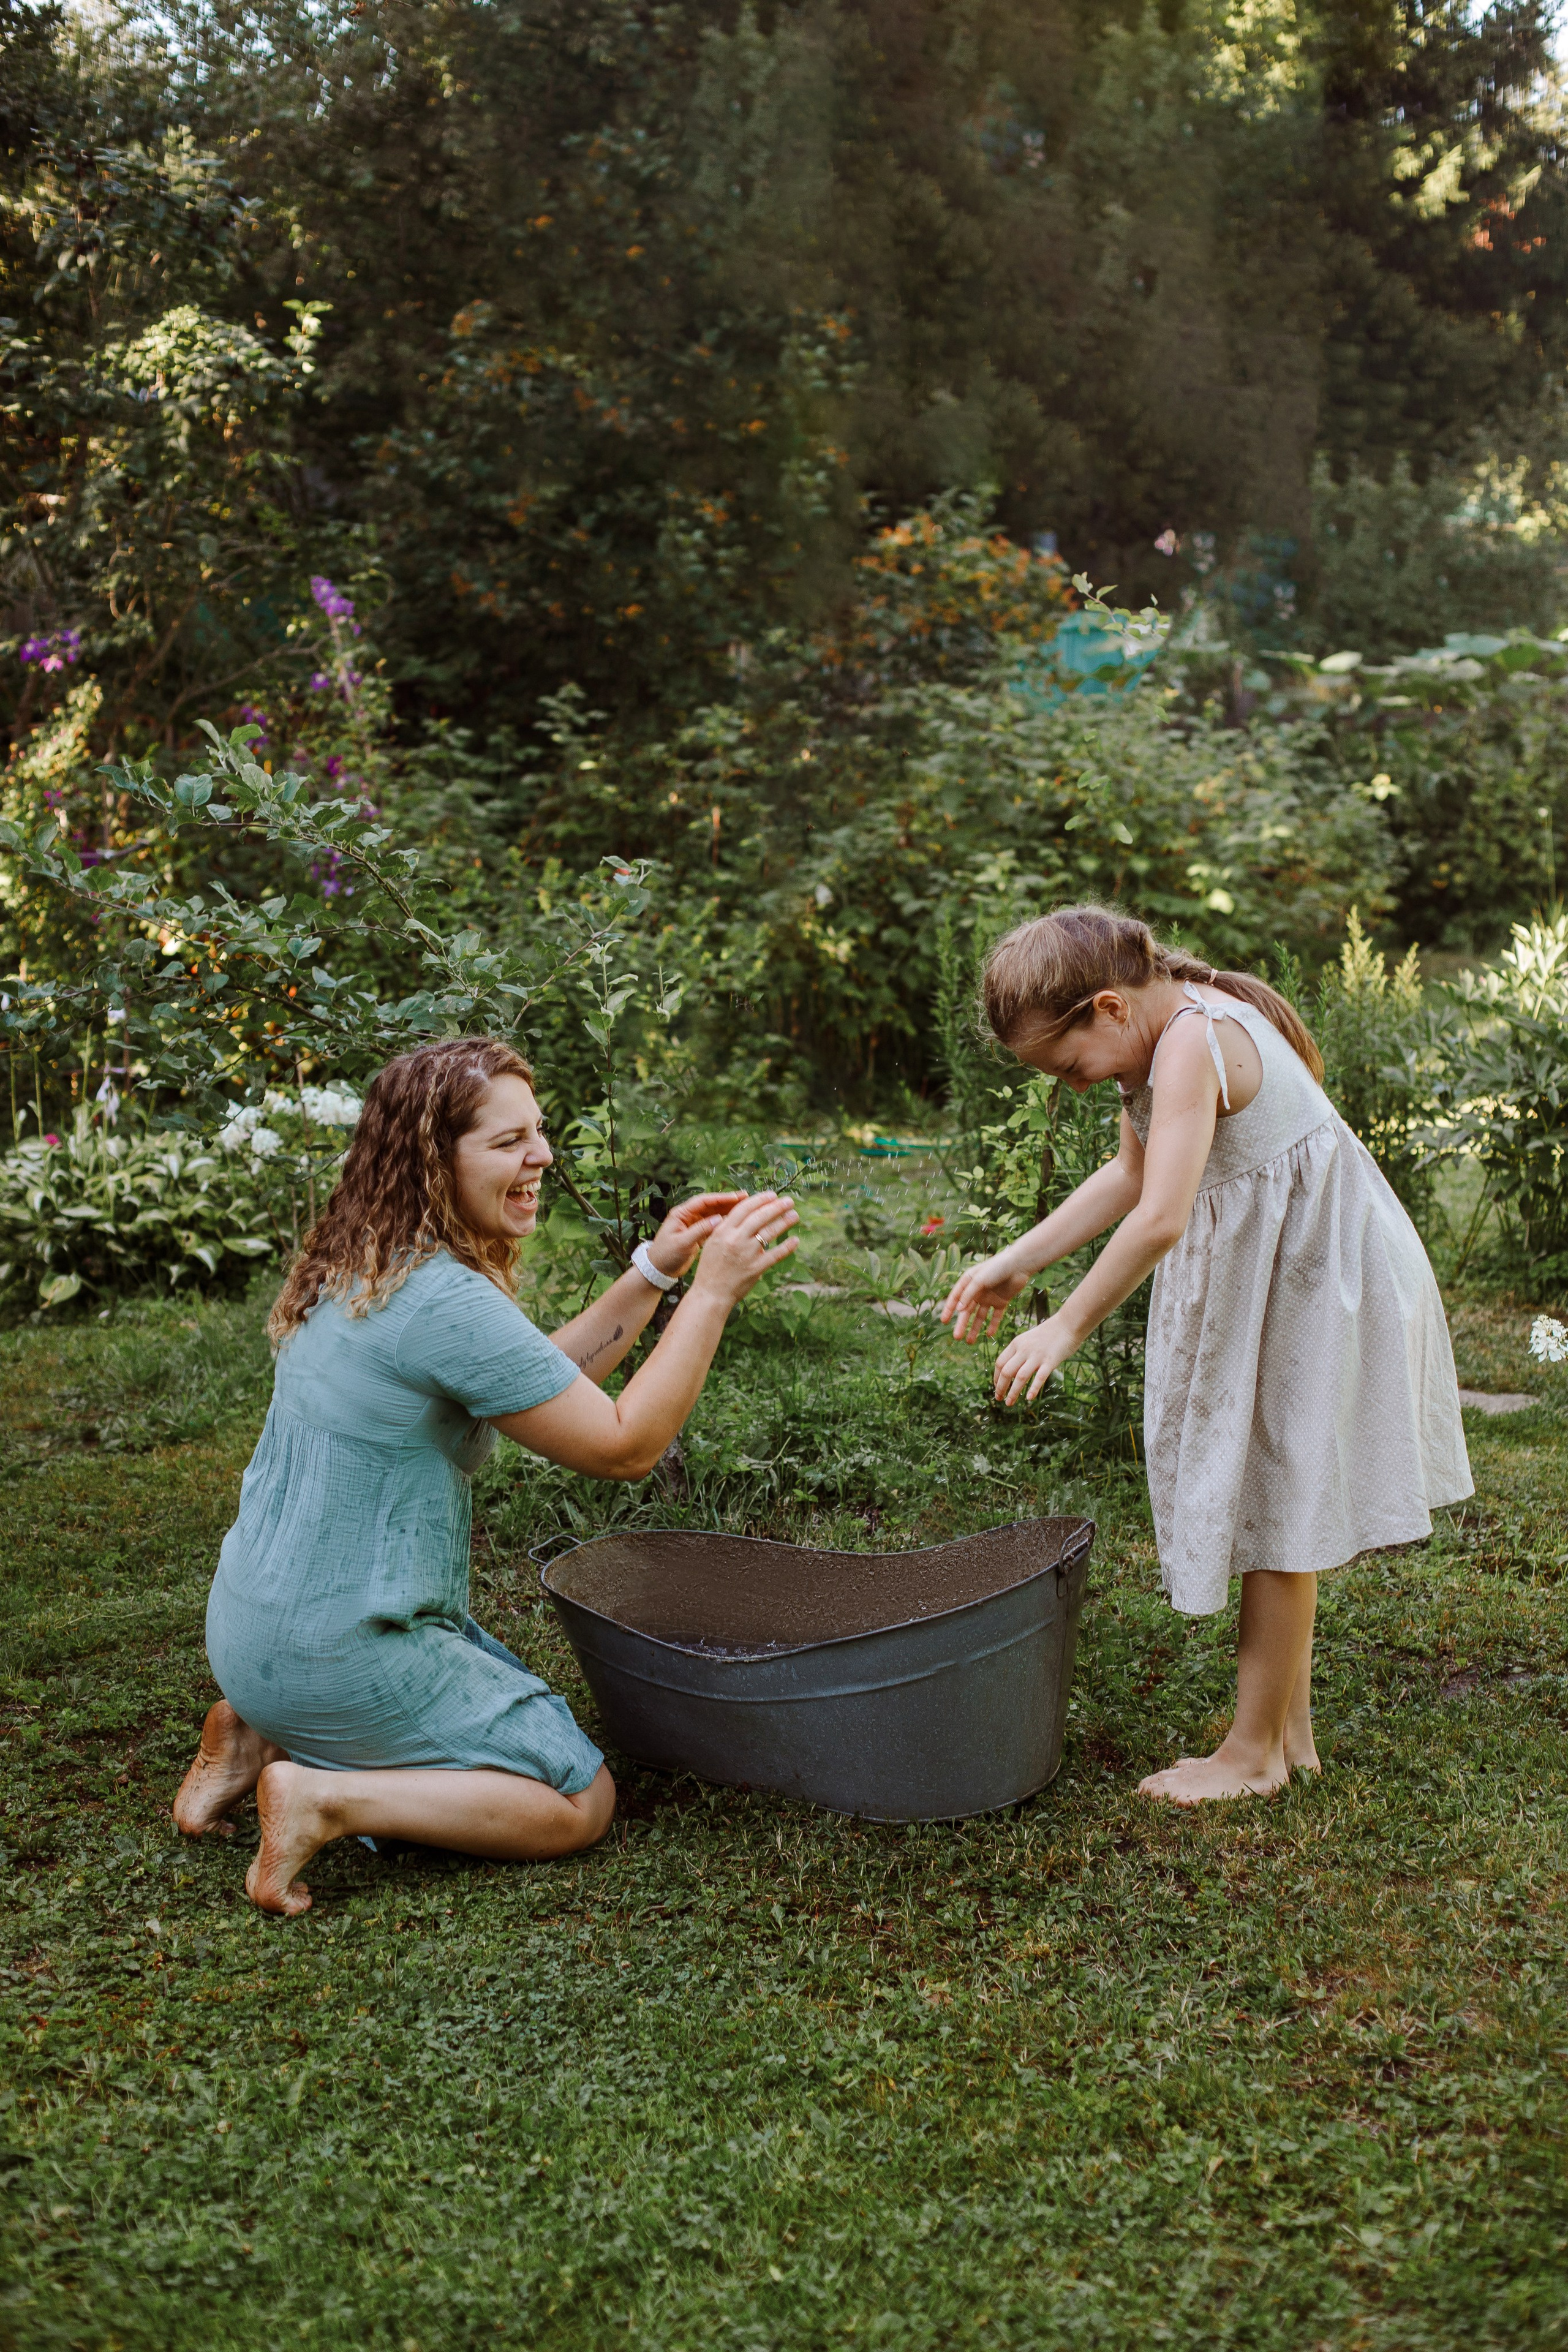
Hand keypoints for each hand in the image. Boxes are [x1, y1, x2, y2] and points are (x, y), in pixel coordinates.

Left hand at [646, 1191, 747, 1278]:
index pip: (704, 1201)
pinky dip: (724, 1223)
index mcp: (681, 1214)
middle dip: (728, 1202)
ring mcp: (693, 1224)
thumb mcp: (682, 1243)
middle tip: (746, 1199)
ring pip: (713, 1214)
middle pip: (711, 1205)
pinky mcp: (697, 1233)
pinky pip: (713, 1225)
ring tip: (745, 1209)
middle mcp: (688, 1216)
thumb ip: (700, 1230)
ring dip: (727, 1211)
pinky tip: (736, 1223)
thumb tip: (719, 1220)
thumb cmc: (665, 1255)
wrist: (658, 1270)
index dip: (721, 1198)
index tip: (737, 1197)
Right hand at [686, 1190, 798, 1307]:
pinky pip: (776, 1254)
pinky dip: (787, 1246)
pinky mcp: (756, 1268)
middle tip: (789, 1201)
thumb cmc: (711, 1267)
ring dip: (785, 1222)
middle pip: (760, 1217)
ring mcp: (747, 1254)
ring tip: (794, 1215)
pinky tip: (795, 1240)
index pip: (745, 1208)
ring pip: (769, 1232)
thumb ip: (727, 1227)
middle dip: (777, 1206)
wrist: (710, 1293)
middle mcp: (735, 1239)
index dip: (760, 1199)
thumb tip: (746, 1213)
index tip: (772, 1195)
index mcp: (723, 1230)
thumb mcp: (712, 1242)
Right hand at [939, 1252, 1027, 1342]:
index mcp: (968, 1282)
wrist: (1019, 1265)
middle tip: (957, 1337)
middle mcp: (977, 1291)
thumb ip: (968, 1294)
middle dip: (962, 1324)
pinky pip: (995, 1316)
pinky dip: (993, 1325)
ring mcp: (989, 1297)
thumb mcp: (979, 1280)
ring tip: (970, 1341)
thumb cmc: (997, 1267)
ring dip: (975, 1328)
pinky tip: (989, 1334)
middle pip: (967, 1310)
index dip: (949, 1309)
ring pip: (980, 1316)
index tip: (943, 1321)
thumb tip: (958, 1310)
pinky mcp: (1001, 1301)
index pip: (955, 1298)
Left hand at [993, 1315, 1075, 1405]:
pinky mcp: (1050, 1361)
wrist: (1067, 1324)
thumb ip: (1019, 1352)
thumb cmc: (1049, 1334)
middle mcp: (1024, 1350)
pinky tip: (1028, 1399)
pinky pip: (1039, 1377)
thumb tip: (1011, 1371)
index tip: (996, 1387)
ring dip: (1013, 1392)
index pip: (1000, 1363)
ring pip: (1020, 1377)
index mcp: (1016, 1343)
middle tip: (999, 1399)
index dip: (996, 1377)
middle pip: (1006, 1371)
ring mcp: (1037, 1356)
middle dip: (1000, 1387)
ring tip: (1009, 1403)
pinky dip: (1033, 1389)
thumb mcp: (1028, 1339)